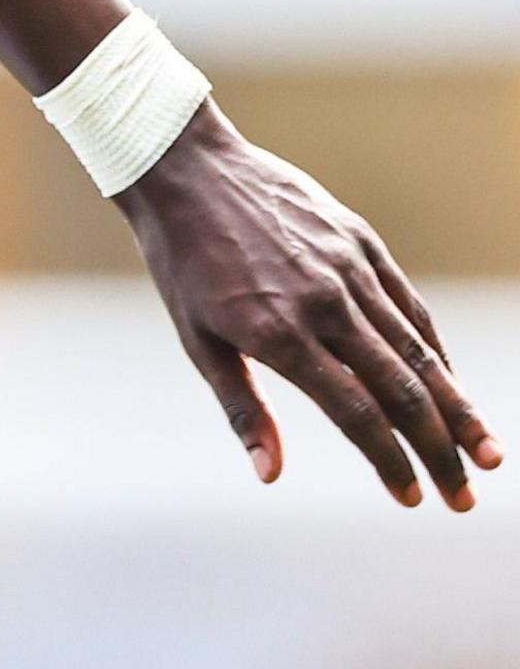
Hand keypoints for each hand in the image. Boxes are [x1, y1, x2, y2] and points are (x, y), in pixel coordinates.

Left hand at [122, 103, 501, 508]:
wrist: (186, 170)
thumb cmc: (182, 262)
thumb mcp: (197, 340)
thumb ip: (242, 408)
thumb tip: (270, 475)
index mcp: (279, 333)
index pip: (355, 413)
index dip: (389, 461)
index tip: (412, 498)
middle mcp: (324, 303)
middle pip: (401, 390)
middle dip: (440, 450)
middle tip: (464, 499)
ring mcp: (349, 269)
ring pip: (419, 350)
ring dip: (457, 407)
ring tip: (487, 453)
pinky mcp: (362, 242)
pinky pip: (409, 306)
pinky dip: (435, 351)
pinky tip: (451, 384)